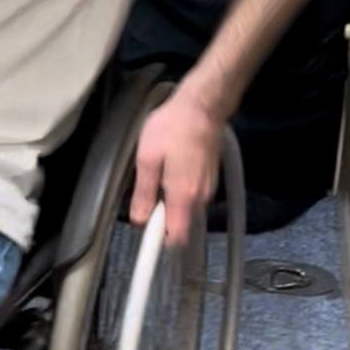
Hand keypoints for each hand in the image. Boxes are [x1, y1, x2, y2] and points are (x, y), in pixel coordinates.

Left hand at [129, 87, 222, 246]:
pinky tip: (170, 171)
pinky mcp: (211, 178)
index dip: (160, 243)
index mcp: (184, 196)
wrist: (203, 106)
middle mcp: (201, 198)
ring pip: (187, 210)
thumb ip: (143, 193)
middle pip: (181, 225)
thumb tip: (138, 220)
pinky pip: (193, 196)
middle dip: (163, 219)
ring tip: (156, 178)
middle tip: (146, 198)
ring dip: (171, 204)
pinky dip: (180, 192)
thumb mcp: (147, 158)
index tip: (145, 236)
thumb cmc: (171, 128)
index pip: (177, 238)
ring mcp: (209, 188)